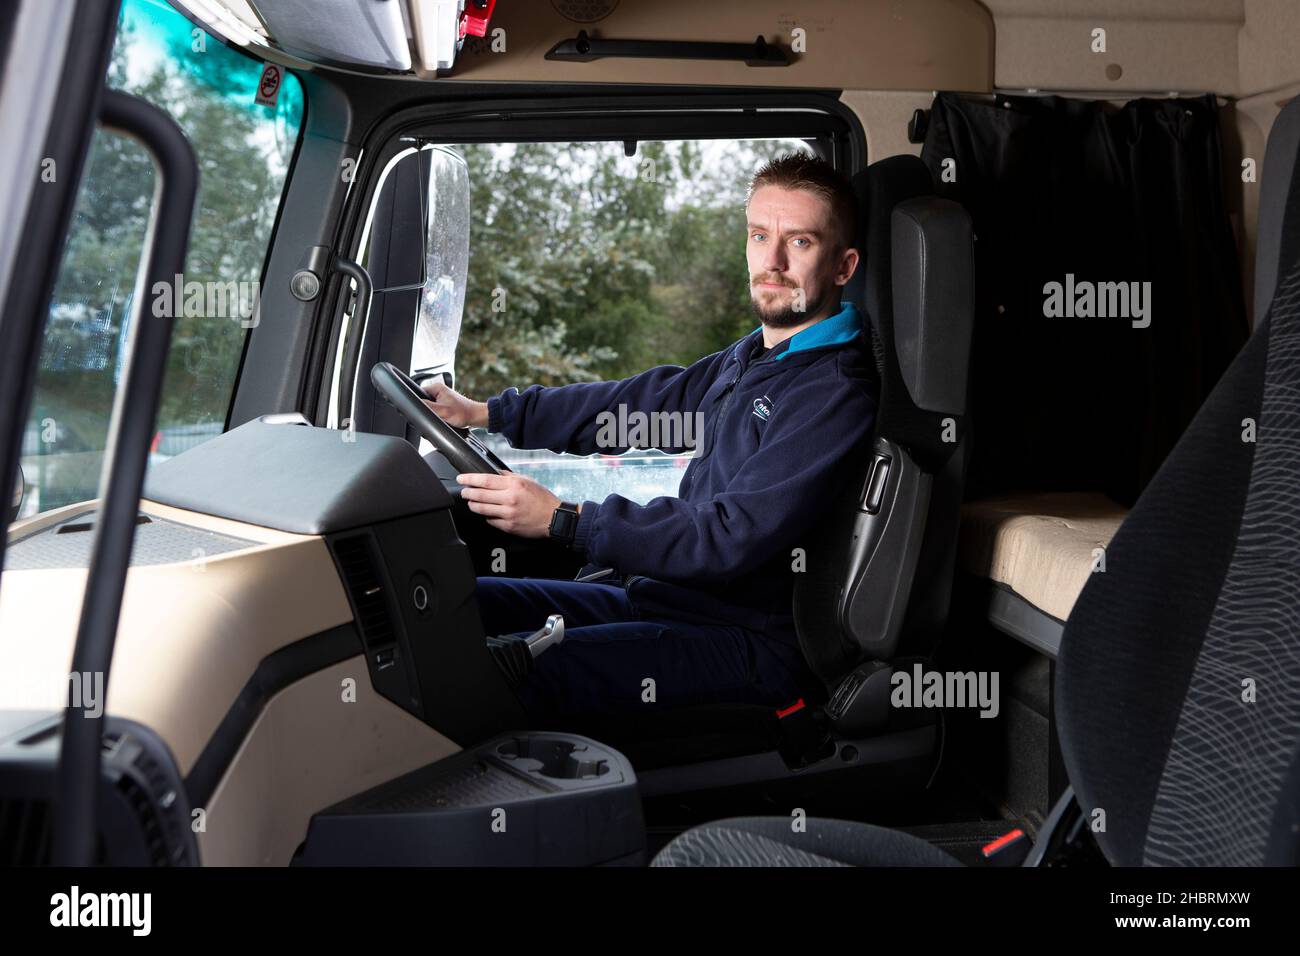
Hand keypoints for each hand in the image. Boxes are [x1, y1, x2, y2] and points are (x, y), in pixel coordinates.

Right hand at [420, 378, 488, 428]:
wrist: (475, 417)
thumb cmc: (463, 413)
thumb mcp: (442, 411)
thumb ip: (427, 406)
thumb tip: (415, 404)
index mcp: (437, 388)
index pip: (418, 393)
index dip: (417, 403)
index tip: (422, 410)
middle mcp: (439, 391)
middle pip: (423, 401)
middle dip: (426, 410)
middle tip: (435, 415)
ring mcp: (442, 398)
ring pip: (429, 407)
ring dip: (432, 413)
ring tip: (441, 417)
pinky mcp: (445, 405)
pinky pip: (436, 410)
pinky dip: (438, 415)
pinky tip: (443, 418)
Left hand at [457, 472, 571, 537]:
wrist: (554, 517)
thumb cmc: (542, 499)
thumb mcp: (527, 481)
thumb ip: (509, 477)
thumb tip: (494, 473)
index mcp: (515, 485)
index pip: (485, 480)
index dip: (470, 479)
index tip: (461, 478)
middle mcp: (510, 498)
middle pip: (480, 495)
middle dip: (467, 493)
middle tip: (463, 491)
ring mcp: (508, 513)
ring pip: (482, 509)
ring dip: (473, 505)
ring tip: (471, 502)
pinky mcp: (509, 526)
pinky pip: (490, 520)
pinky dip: (486, 516)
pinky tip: (487, 513)